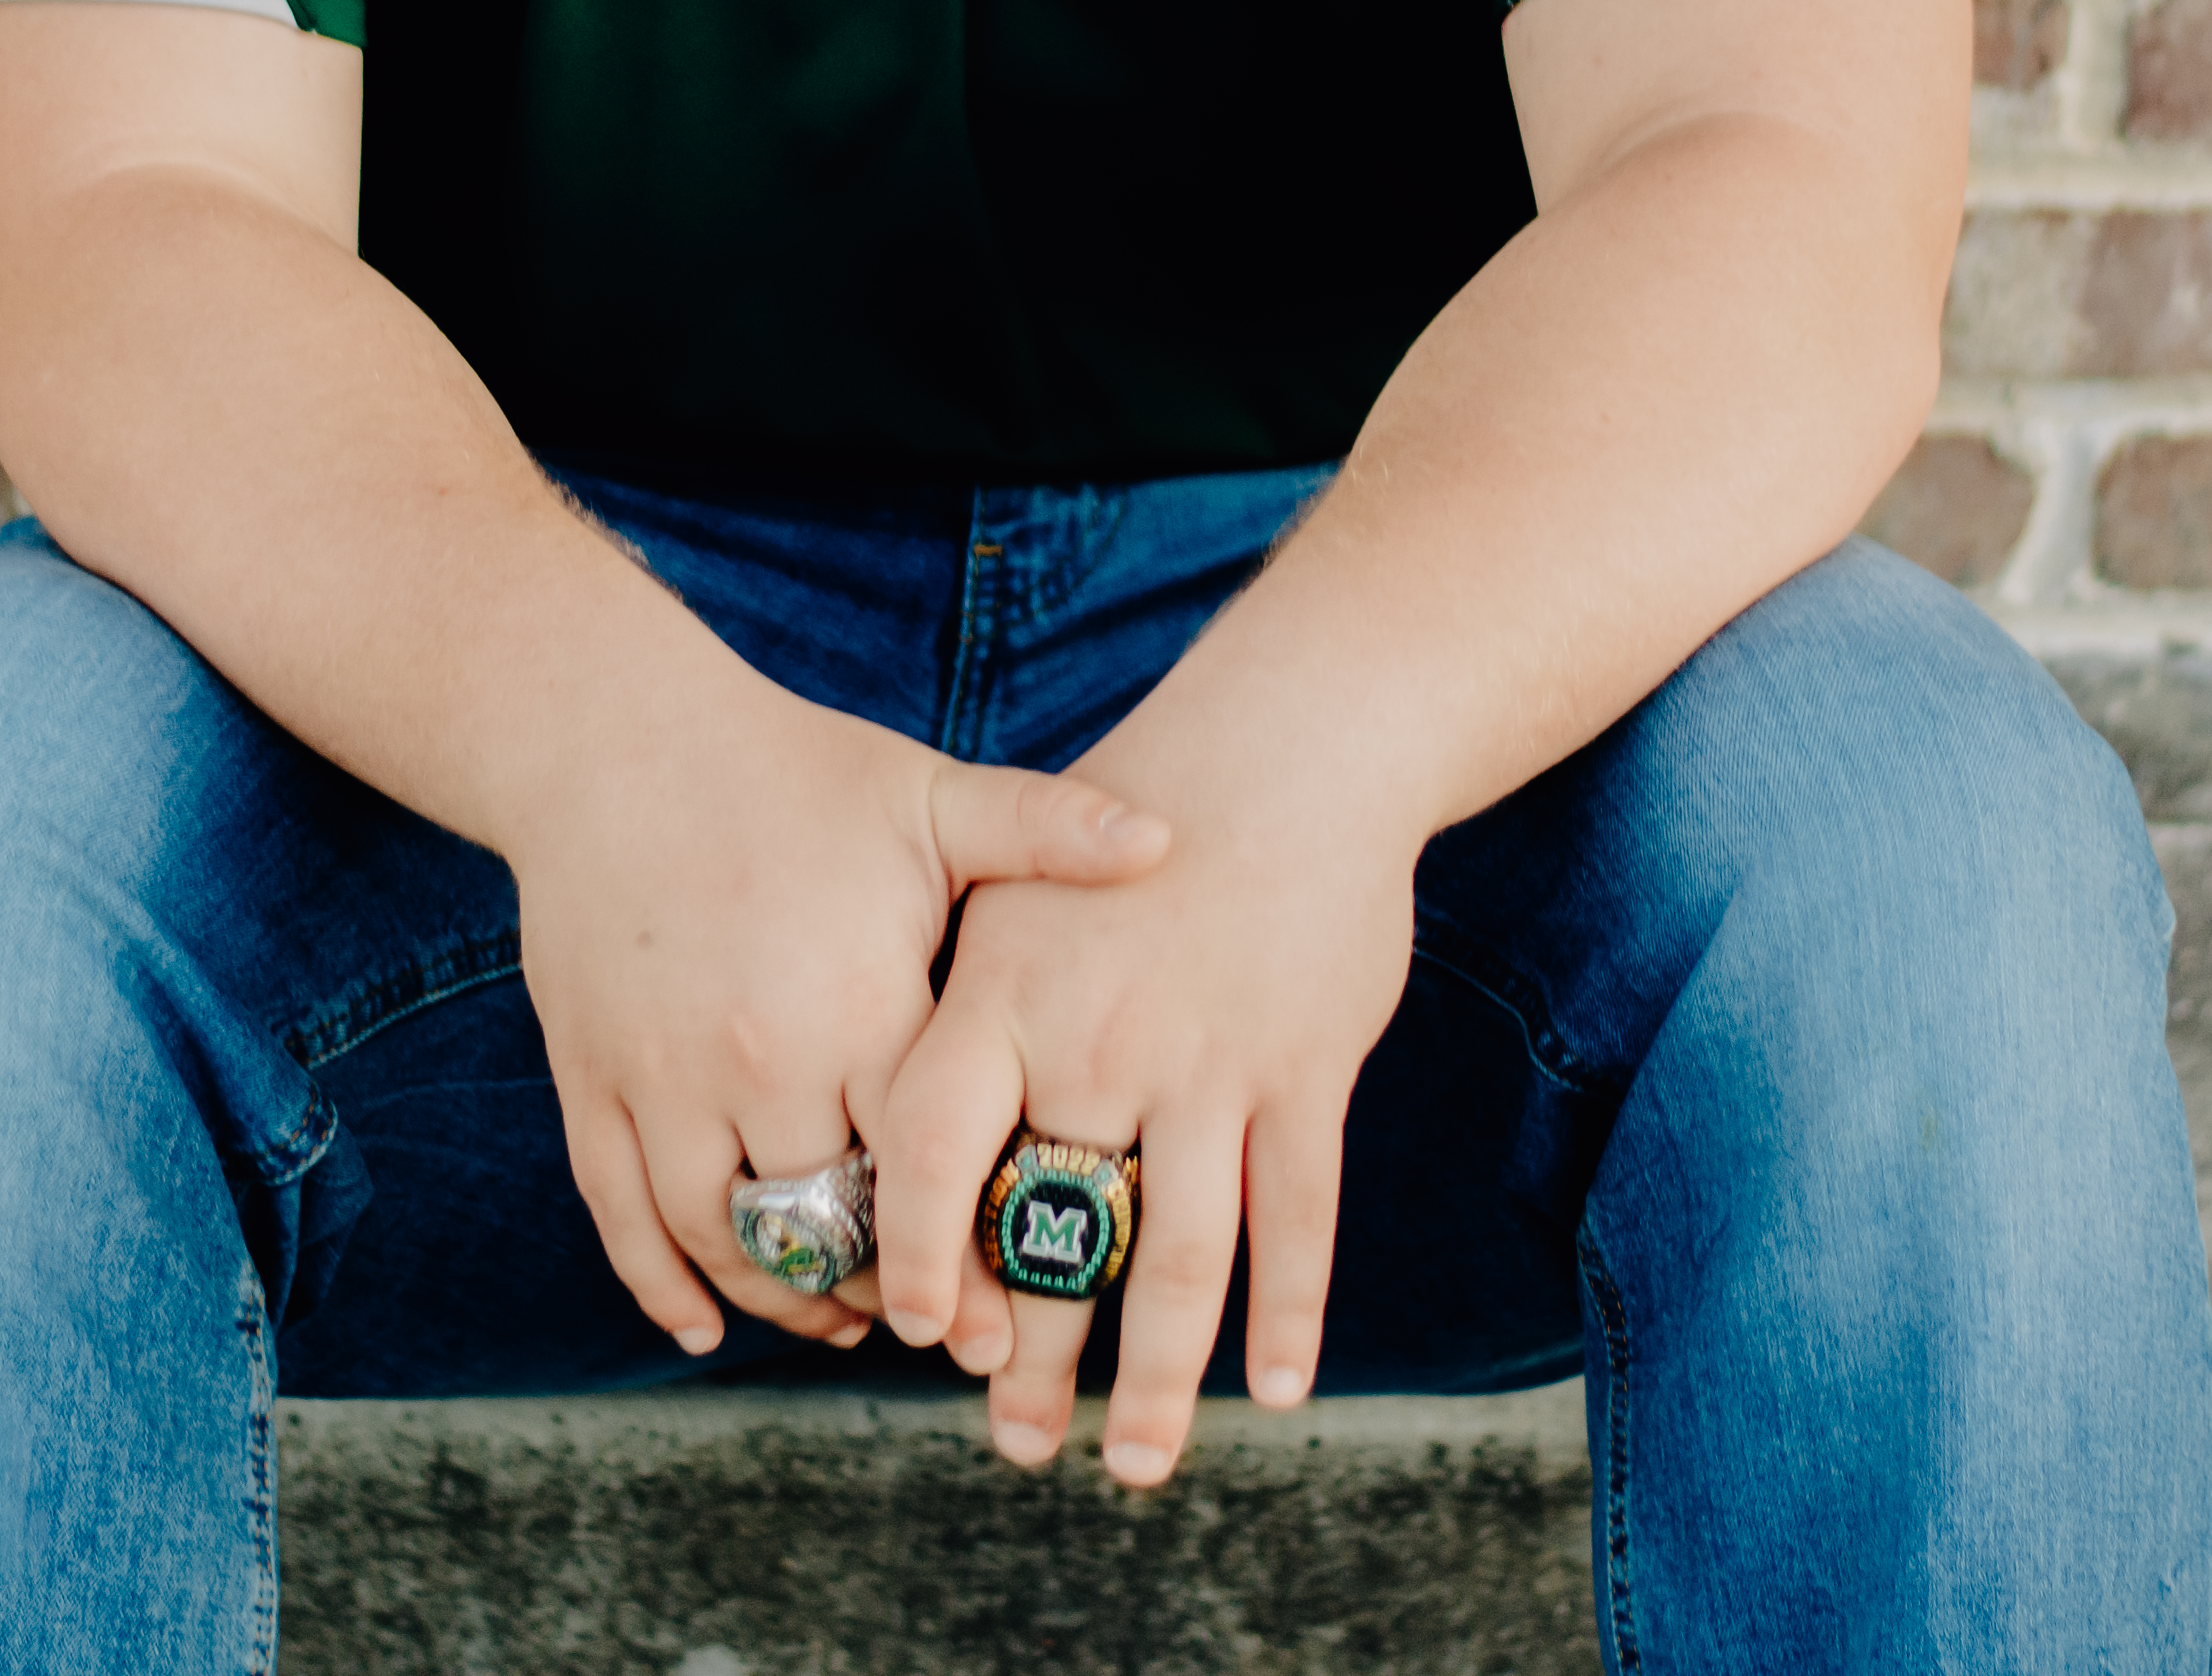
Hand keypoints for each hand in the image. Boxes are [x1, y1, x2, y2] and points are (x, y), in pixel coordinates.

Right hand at [507, 629, 1168, 1351]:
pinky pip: (624, 1217)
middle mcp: (762, 1060)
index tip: (1011, 1312)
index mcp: (859, 1005)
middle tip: (939, 1329)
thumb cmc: (792, 769)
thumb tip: (1170, 840)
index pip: (930, 1171)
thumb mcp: (928, 795)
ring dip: (789, 1300)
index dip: (970, 1249)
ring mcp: (666, 1081)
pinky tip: (707, 1321)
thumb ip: (1044, 831)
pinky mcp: (595, 1082)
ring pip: (729, 1240)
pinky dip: (665, 1286)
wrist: (620, 741)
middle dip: (888, 1288)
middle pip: (832, 1226)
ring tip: (845, 1318)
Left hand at [869, 696, 1417, 1481]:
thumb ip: (964, 1009)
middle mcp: (1103, 1036)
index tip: (917, 1329)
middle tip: (1017, 1440)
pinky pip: (1294, 1217)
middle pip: (1057, 1235)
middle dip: (1033, 1358)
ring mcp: (1212, 1058)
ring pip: (1182, 1259)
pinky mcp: (1306, 1067)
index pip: (936, 1149)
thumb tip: (905, 1144)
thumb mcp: (1012, 884)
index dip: (919, 1250)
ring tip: (1128, 1464)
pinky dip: (1286, 1314)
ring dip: (1155, 1381)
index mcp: (1009, 990)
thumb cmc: (1136, 823)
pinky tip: (1269, 1389)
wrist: (1290, 748)